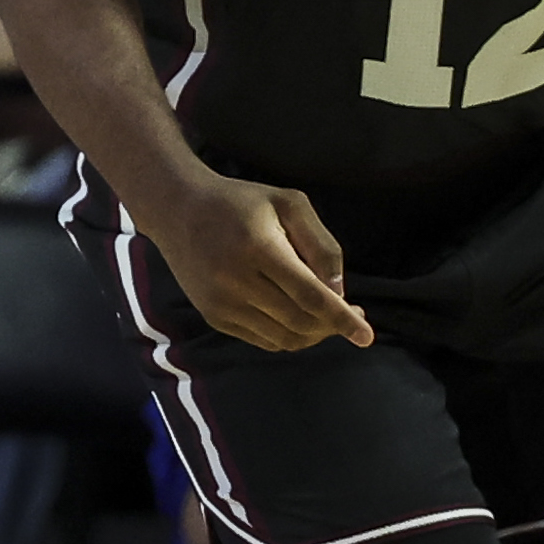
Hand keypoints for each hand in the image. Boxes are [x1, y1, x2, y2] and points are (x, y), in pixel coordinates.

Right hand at [148, 172, 366, 351]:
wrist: (177, 209)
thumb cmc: (240, 202)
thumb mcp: (289, 204)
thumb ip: (321, 244)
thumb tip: (338, 292)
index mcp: (258, 248)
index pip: (310, 296)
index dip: (342, 318)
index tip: (366, 336)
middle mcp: (236, 281)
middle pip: (301, 321)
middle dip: (333, 325)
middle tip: (354, 314)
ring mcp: (221, 303)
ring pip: (284, 338)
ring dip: (314, 334)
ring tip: (326, 315)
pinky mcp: (213, 316)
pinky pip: (264, 340)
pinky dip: (289, 336)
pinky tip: (297, 316)